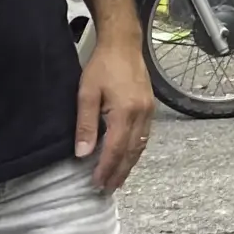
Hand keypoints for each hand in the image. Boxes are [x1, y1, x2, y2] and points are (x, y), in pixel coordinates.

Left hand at [77, 39, 155, 190]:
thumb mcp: (86, 93)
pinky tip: (128, 158)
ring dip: (129, 165)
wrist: (124, 44)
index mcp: (125, 112)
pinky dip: (136, 152)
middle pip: (131, 152)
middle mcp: (141, 115)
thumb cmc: (103, 66)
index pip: (115, 149)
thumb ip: (85, 125)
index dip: (106, 168)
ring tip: (117, 180)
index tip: (97, 183)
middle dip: (119, 173)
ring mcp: (149, 112)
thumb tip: (82, 153)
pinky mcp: (150, 109)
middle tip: (108, 189)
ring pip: (141, 147)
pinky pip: (145, 137)